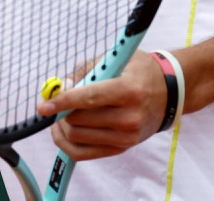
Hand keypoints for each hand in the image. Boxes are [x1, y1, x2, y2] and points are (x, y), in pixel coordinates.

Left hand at [34, 52, 168, 160]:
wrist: (169, 92)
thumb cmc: (139, 71)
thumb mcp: (115, 60)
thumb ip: (85, 72)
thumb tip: (59, 87)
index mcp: (128, 90)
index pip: (89, 98)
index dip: (62, 102)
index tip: (43, 105)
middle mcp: (129, 117)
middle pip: (79, 120)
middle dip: (60, 112)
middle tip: (53, 103)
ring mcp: (126, 137)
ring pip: (78, 137)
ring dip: (62, 126)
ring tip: (61, 114)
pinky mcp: (122, 148)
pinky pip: (84, 153)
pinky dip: (67, 143)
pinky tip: (63, 130)